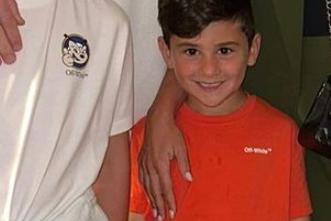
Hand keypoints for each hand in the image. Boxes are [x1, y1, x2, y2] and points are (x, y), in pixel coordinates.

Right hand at [139, 104, 190, 218]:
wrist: (157, 120)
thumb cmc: (170, 132)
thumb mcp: (181, 147)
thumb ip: (184, 164)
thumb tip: (189, 179)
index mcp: (160, 164)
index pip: (165, 187)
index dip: (169, 201)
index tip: (172, 211)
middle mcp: (150, 166)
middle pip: (154, 190)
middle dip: (159, 205)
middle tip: (162, 217)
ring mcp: (144, 164)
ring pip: (147, 186)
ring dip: (151, 200)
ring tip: (155, 211)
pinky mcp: (141, 160)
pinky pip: (142, 179)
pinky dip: (144, 189)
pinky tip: (147, 194)